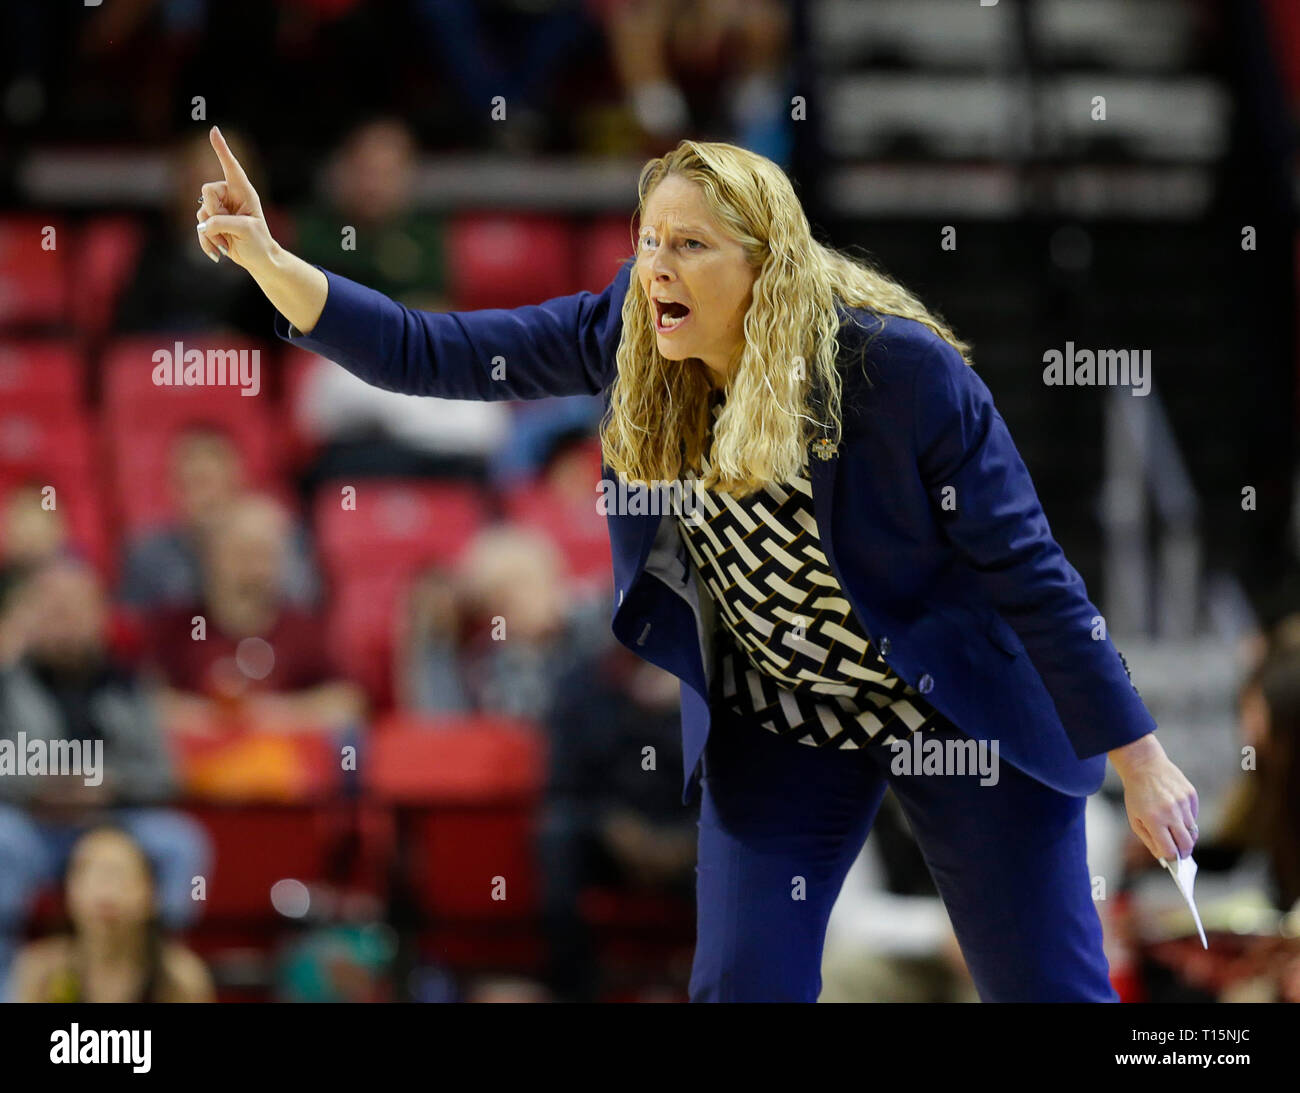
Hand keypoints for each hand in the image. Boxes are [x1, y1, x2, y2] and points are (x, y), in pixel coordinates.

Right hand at [196, 126, 278, 273]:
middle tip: (228, 228)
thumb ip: (221, 222)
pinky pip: (199, 227)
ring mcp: (219, 209)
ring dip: (212, 233)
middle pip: (206, 190)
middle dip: (213, 211)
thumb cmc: (258, 242)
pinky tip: (219, 252)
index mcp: (243, 192)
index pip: (231, 166)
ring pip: (201, 212)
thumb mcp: (244, 230)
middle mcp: (229, 196)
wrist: (258, 260)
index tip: (214, 130)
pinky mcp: (211, 222)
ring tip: (229, 243)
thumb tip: (202, 225)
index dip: (222, 149)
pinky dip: (207, 242)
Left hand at [1109, 733, 1198, 860]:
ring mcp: (1183, 803)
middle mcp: (1171, 812)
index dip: (1171, 858)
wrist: (1144, 766)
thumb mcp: (1134, 819)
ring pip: (1192, 830)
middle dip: (1185, 852)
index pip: (1170, 850)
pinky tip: (1177, 812)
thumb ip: (1149, 840)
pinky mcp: (1191, 794)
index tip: (1171, 860)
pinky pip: (1194, 815)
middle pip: (1187, 844)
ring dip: (1185, 834)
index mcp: (1154, 819)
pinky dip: (1188, 819)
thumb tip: (1164, 856)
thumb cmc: (1136, 794)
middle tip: (1182, 855)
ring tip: (1177, 832)